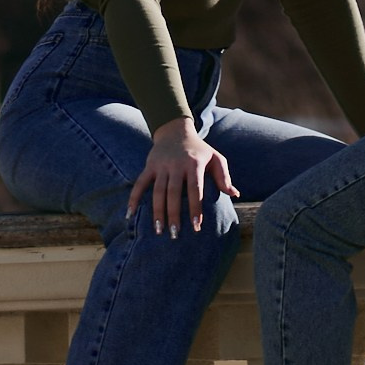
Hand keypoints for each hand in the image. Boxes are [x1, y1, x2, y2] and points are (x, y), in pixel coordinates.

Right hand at [130, 117, 234, 234]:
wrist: (175, 130)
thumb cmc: (199, 150)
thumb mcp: (215, 157)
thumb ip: (224, 176)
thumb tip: (234, 194)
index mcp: (194, 163)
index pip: (195, 188)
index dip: (195, 208)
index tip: (196, 227)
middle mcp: (176, 164)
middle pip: (174, 192)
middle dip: (174, 214)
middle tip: (175, 235)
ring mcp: (161, 165)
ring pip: (157, 190)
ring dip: (157, 211)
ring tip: (159, 230)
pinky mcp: (149, 166)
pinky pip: (139, 183)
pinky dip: (134, 198)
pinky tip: (130, 215)